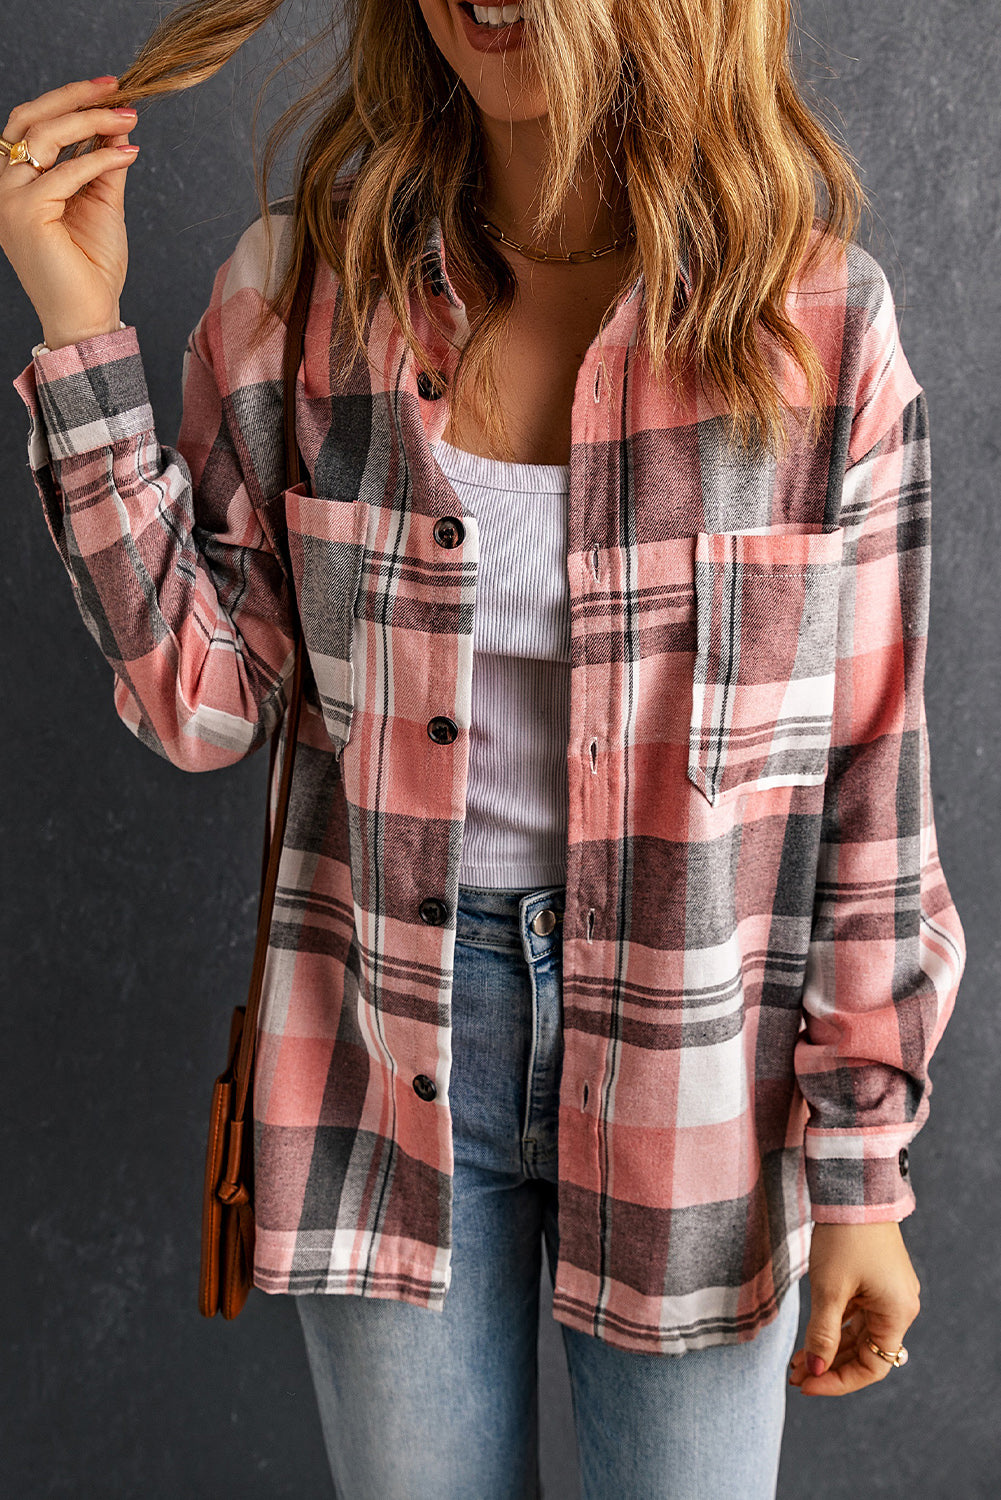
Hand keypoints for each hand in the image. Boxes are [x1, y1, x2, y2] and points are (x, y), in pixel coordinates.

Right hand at [0, 76, 138, 349]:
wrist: (88, 317)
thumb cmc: (91, 268)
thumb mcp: (101, 203)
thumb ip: (103, 163)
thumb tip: (117, 122)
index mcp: (15, 182)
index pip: (32, 124)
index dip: (68, 101)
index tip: (109, 90)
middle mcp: (4, 187)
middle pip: (30, 119)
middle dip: (74, 98)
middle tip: (116, 90)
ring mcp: (9, 200)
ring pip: (44, 138)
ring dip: (90, 122)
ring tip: (127, 119)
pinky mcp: (26, 215)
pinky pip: (66, 173)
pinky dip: (100, 160)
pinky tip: (128, 154)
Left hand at [788, 1222, 920, 1396]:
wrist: (853, 1190)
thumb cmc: (844, 1238)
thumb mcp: (830, 1289)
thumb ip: (823, 1334)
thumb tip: (815, 1372)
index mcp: (897, 1314)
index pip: (872, 1367)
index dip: (838, 1381)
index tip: (806, 1384)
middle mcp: (899, 1308)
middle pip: (865, 1353)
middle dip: (829, 1366)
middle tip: (795, 1375)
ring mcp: (888, 1294)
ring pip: (858, 1335)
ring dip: (829, 1348)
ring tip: (797, 1362)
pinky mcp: (875, 1281)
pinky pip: (856, 1315)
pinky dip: (835, 1327)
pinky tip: (810, 1338)